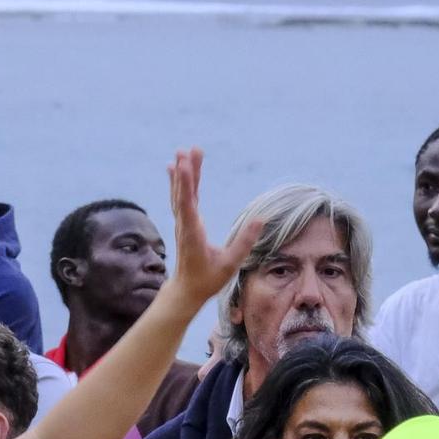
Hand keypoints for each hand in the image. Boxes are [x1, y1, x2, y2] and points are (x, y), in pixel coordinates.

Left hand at [164, 148, 262, 311]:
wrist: (187, 289)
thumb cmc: (208, 279)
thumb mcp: (230, 264)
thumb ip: (244, 242)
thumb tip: (260, 219)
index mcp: (192, 234)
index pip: (187, 205)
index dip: (185, 184)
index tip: (183, 165)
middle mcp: (184, 225)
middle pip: (184, 194)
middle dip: (186, 171)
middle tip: (189, 149)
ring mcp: (183, 223)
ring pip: (182, 194)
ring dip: (184, 173)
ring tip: (184, 151)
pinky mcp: (186, 222)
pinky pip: (183, 198)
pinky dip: (181, 183)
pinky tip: (179, 168)